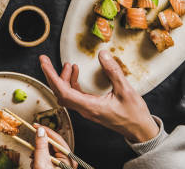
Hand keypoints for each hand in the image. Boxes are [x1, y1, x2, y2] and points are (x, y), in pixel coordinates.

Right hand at [32, 125, 76, 168]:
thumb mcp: (42, 163)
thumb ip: (41, 146)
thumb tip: (41, 131)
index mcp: (68, 159)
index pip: (57, 139)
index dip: (46, 131)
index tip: (36, 126)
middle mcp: (67, 160)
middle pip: (52, 144)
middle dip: (40, 146)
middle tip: (33, 145)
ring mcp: (61, 162)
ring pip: (48, 149)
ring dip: (38, 153)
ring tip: (34, 160)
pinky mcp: (55, 164)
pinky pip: (47, 156)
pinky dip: (39, 158)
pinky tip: (36, 163)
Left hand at [39, 50, 158, 142]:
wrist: (139, 130)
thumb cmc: (134, 114)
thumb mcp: (126, 90)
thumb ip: (113, 71)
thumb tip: (102, 54)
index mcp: (90, 106)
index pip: (63, 91)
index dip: (52, 76)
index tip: (44, 63)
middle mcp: (85, 109)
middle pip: (60, 93)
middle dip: (51, 75)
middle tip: (45, 60)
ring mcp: (87, 109)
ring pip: (66, 94)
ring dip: (63, 79)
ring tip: (69, 65)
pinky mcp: (90, 108)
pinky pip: (74, 95)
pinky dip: (72, 83)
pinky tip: (76, 73)